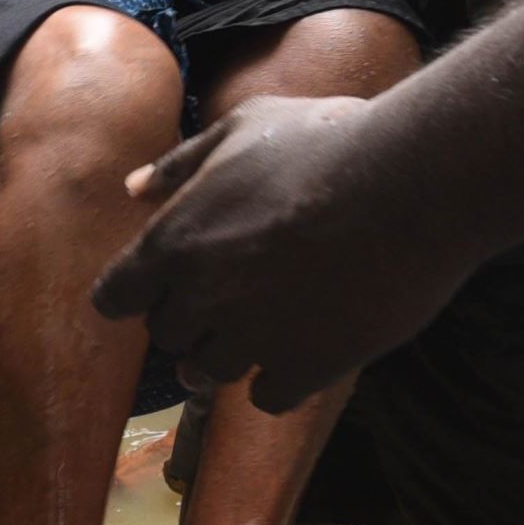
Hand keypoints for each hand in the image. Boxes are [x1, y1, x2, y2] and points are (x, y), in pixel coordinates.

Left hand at [92, 95, 464, 410]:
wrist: (410, 185)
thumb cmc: (327, 142)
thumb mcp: (243, 127)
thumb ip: (180, 164)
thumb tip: (133, 189)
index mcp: (174, 240)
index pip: (113, 297)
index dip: (135, 292)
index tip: (162, 284)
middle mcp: (201, 297)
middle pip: (167, 336)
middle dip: (191, 318)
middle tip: (235, 291)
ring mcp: (251, 339)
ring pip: (209, 373)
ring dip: (230, 352)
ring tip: (269, 321)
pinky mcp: (304, 368)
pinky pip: (266, 397)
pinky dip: (278, 379)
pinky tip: (304, 346)